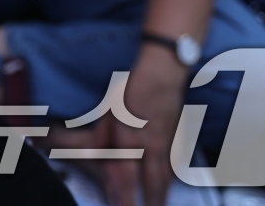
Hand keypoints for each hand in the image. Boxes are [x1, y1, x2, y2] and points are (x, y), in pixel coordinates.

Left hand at [96, 47, 187, 205]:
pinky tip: (168, 183)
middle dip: (153, 203)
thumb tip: (88, 153)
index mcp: (131, 140)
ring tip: (159, 205)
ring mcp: (167, 143)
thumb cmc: (132, 87)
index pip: (127, 178)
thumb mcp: (108, 110)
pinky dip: (170, 178)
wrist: (164, 72)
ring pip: (166, 176)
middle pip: (155, 184)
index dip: (126, 198)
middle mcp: (151, 146)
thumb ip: (99, 135)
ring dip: (162, 194)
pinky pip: (173, 164)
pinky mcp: (176, 137)